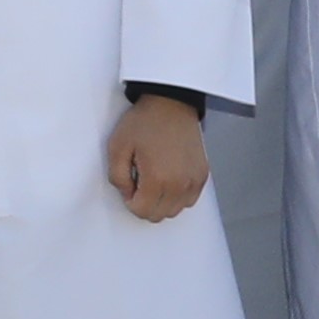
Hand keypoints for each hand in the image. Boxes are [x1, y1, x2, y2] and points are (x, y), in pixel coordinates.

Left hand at [105, 91, 208, 223]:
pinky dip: (177, 196)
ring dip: (162, 202)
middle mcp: (179, 184)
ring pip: (175, 210)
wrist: (170, 103)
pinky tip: (168, 179)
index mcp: (158, 179)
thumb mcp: (117, 146)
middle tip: (139, 181)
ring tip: (154, 178)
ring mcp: (193, 181)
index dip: (130, 201)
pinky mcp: (202, 175)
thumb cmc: (145, 121)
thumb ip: (117, 177)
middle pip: (159, 215)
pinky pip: (189, 200)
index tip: (129, 185)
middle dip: (145, 204)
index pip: (142, 211)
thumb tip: (126, 194)